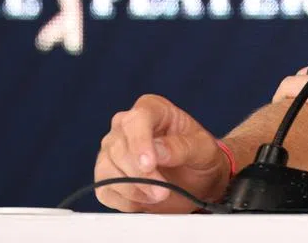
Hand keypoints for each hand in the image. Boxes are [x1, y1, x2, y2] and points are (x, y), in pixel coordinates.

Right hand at [95, 94, 230, 212]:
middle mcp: (125, 125)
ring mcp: (112, 149)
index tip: (149, 165)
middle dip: (141, 175)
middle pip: (119, 148)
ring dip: (133, 189)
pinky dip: (124, 199)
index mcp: (152, 109)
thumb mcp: (203, 149)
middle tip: (163, 191)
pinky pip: (104, 188)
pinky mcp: (106, 174)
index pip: (137, 119)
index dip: (140, 143)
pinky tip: (145, 199)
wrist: (196, 179)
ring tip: (158, 195)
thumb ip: (182, 147)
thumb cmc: (199, 156)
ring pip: (107, 169)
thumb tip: (158, 151)